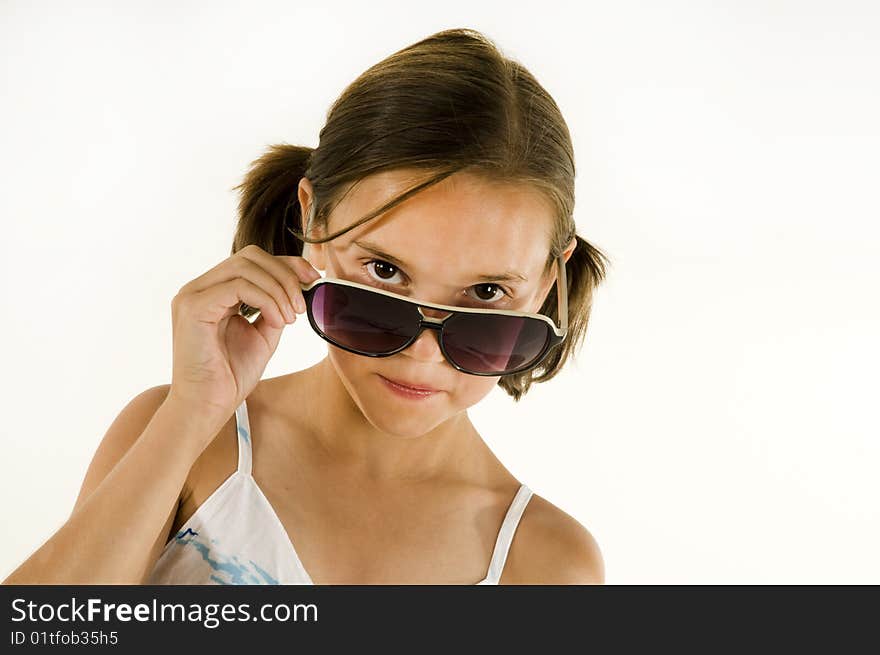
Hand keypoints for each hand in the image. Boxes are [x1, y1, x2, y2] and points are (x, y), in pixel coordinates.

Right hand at [166, 244, 320, 431]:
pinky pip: (239, 287)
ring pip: (245, 267)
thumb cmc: (230, 375)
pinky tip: (277, 322)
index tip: (312, 278)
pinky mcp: (192, 307)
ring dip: (278, 290)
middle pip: (250, 256)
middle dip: (285, 274)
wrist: (208, 406)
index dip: (286, 263)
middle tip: (300, 306)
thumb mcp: (263, 334)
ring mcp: (192, 295)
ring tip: (290, 318)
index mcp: (213, 291)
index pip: (252, 260)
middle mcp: (199, 288)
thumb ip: (275, 306)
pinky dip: (266, 300)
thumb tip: (301, 284)